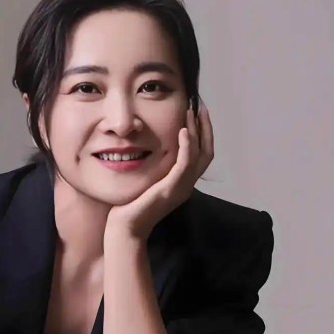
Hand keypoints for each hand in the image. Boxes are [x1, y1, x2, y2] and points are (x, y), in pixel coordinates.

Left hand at [105, 100, 213, 241]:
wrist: (126, 227)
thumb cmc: (131, 205)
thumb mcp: (147, 179)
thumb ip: (155, 165)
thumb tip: (151, 144)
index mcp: (183, 183)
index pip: (202, 154)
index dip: (203, 133)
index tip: (198, 112)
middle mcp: (186, 185)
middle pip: (207, 152)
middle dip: (205, 127)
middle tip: (200, 106)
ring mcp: (181, 188)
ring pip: (200, 156)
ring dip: (197, 131)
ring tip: (191, 112)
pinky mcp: (171, 189)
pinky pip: (185, 164)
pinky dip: (187, 146)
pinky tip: (183, 131)